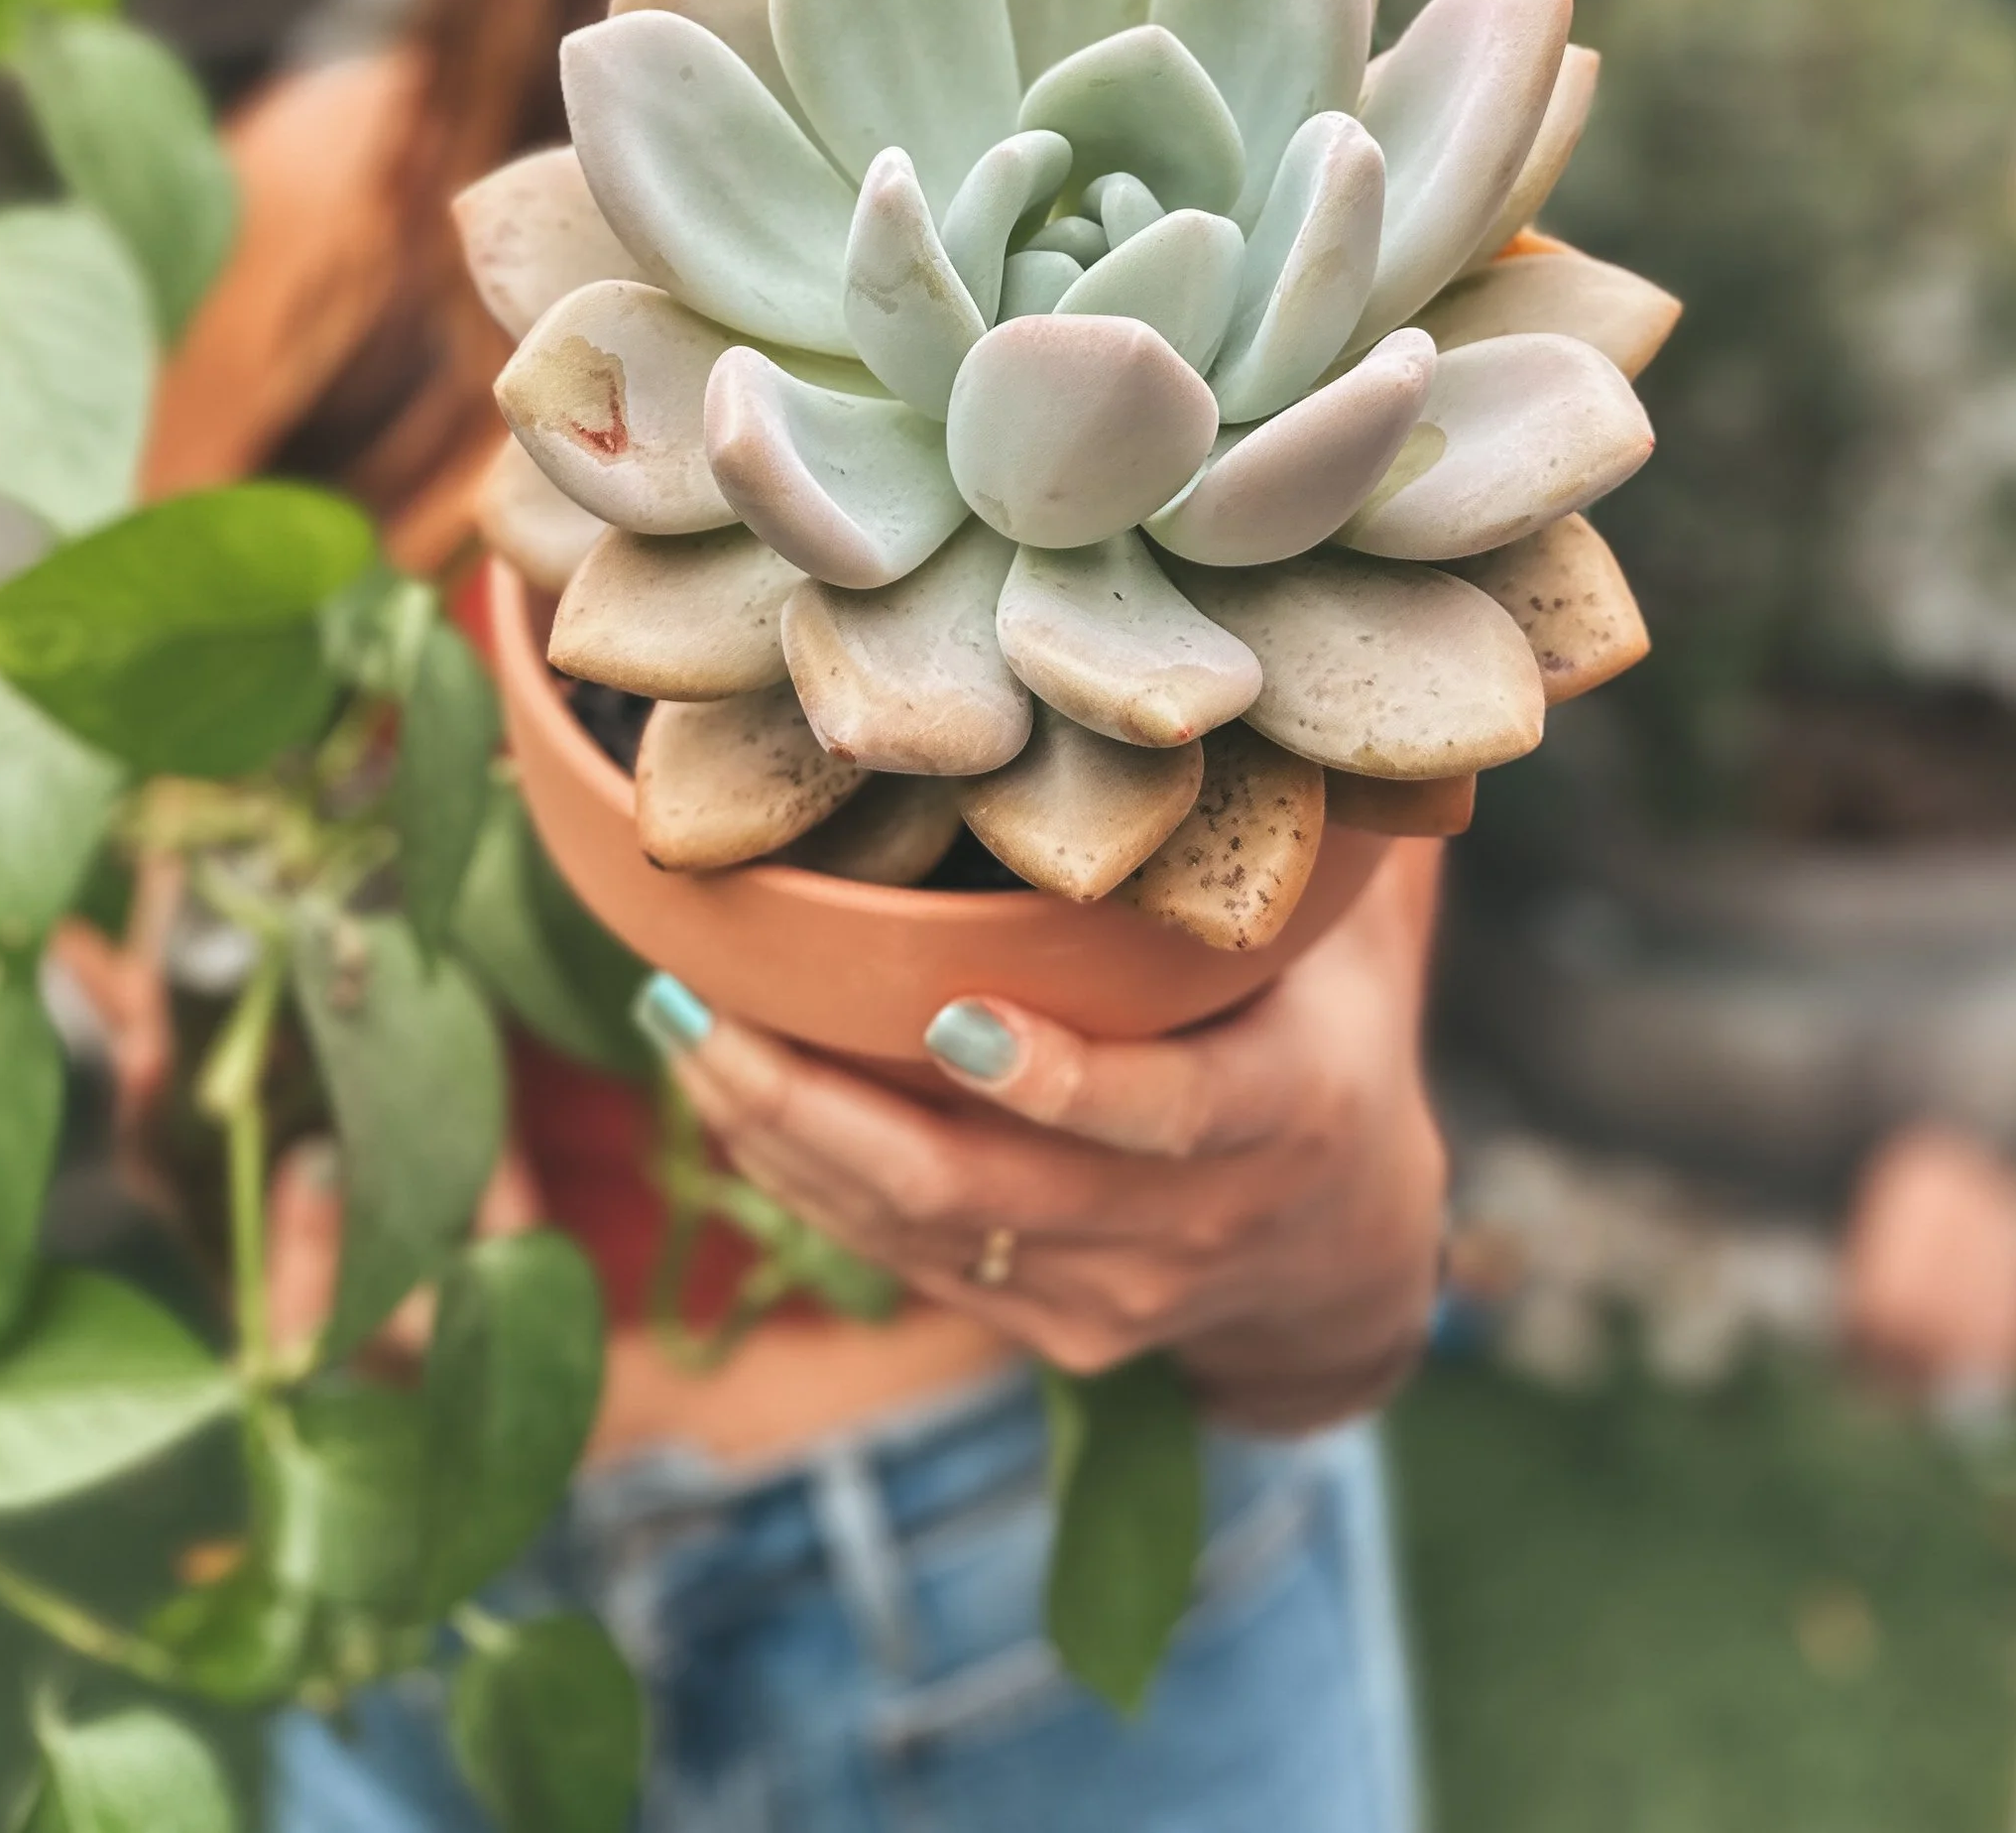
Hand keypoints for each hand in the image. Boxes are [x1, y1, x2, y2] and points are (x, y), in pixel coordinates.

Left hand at [639, 840, 1448, 1432]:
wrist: (1339, 1247)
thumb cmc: (1320, 1030)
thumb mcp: (1338, 945)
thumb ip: (1277, 841)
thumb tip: (1232, 686)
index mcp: (1279, 1115)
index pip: (1163, 1116)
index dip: (1058, 1081)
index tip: (947, 1014)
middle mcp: (1191, 1226)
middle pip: (984, 1190)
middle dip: (824, 1107)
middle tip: (705, 1008)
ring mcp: (1112, 1297)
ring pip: (919, 1234)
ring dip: (781, 1138)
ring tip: (676, 1025)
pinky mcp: (1050, 1330)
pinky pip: (903, 1264)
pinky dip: (805, 1181)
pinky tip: (725, 1096)